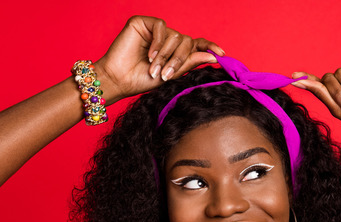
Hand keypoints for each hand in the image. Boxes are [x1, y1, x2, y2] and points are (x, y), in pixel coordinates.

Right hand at [93, 16, 223, 102]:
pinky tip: (150, 55)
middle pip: (187, 41)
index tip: (221, 54)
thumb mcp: (171, 75)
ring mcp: (156, 31)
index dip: (209, 46)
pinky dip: (158, 43)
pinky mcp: (143, 23)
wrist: (119, 80)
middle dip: (179, 59)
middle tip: (166, 74)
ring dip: (166, 55)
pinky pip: (162, 27)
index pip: (197, 44)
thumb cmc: (141, 80)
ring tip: (154, 69)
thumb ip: (190, 63)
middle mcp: (168, 39)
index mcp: (176, 52)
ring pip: (175, 35)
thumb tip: (213, 56)